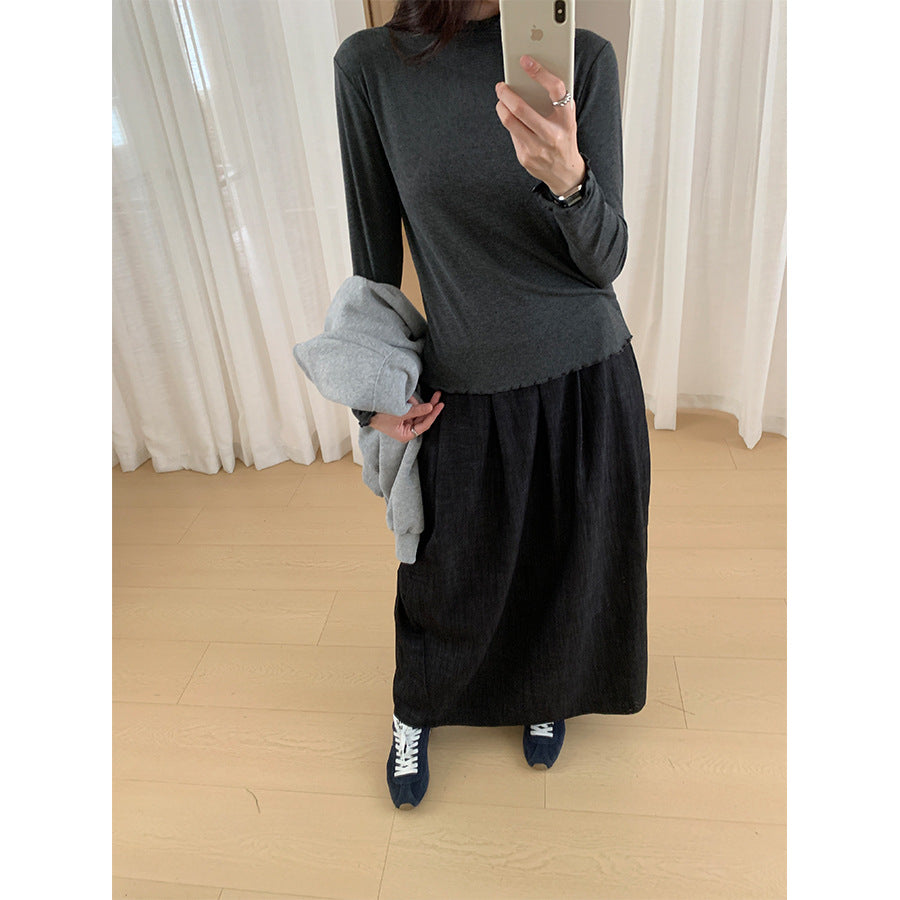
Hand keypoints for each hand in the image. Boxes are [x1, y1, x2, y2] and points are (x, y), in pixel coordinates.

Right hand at [369, 390, 443, 442]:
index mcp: (406, 435)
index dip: (433, 415)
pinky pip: (411, 407)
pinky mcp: (401, 414)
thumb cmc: (380, 415)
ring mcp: (404, 422)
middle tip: (438, 395)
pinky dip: (411, 402)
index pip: (424, 425)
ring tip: (406, 398)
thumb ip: (417, 410)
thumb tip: (430, 407)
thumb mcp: (400, 413)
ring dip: (414, 402)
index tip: (440, 405)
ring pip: (418, 411)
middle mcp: (406, 429)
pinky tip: (407, 397)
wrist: (366, 409)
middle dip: (428, 406)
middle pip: (423, 417)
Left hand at [494, 55, 585, 196]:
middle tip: (501, 85)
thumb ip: (554, 102)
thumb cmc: (564, 138)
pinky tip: (509, 117)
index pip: (556, 89)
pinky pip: (511, 134)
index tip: (525, 60)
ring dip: (501, 107)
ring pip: (510, 122)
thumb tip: (529, 80)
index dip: (540, 72)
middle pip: (522, 109)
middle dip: (506, 93)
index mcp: (567, 119)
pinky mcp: (525, 158)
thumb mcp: (567, 120)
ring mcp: (537, 148)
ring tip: (501, 99)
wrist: (565, 173)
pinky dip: (508, 122)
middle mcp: (552, 135)